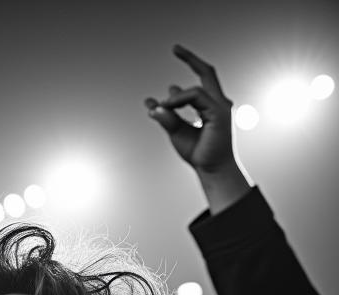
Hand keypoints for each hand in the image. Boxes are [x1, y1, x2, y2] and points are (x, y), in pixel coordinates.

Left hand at [144, 45, 251, 214]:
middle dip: (191, 59)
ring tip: (160, 107)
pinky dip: (179, 100)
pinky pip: (196, 98)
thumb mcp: (176, 133)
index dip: (188, 68)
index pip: (200, 79)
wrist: (210, 169)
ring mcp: (220, 106)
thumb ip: (167, 118)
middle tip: (175, 48)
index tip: (171, 69)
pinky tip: (166, 107)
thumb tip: (152, 105)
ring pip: (196, 88)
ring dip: (175, 97)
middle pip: (207, 72)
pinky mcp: (218, 113)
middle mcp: (218, 102)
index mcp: (210, 105)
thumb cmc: (198, 153)